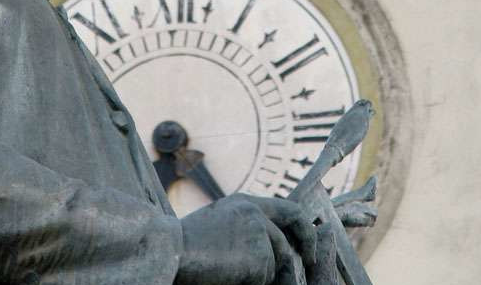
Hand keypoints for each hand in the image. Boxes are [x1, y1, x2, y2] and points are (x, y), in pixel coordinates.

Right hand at [175, 193, 316, 284]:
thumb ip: (246, 228)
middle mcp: (255, 211)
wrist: (170, 251)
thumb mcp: (220, 226)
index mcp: (245, 203)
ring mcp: (258, 230)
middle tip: (310, 263)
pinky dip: (252, 281)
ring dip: (263, 271)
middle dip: (305, 248)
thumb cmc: (186, 245)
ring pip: (278, 259)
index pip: (288, 209)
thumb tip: (276, 247)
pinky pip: (265, 275)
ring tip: (231, 269)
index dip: (303, 226)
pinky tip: (228, 274)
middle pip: (292, 232)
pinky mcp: (258, 252)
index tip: (307, 243)